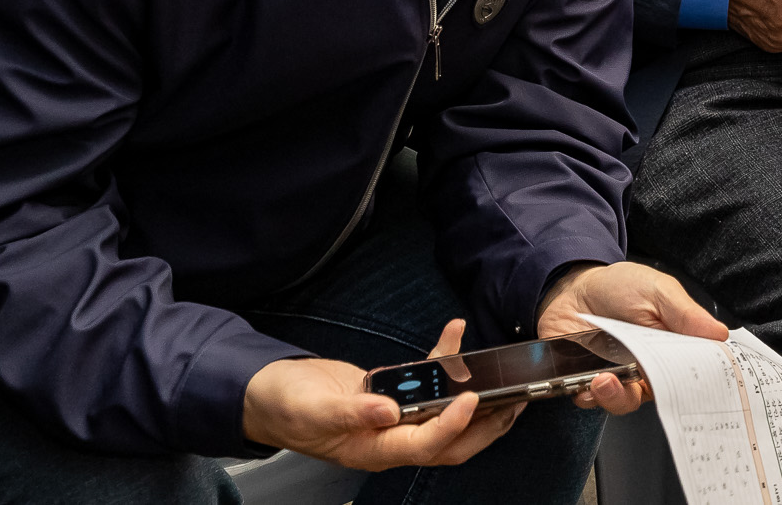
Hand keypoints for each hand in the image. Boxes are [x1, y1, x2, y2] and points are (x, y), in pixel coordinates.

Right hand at [244, 320, 521, 469]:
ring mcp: (393, 416)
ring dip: (475, 395)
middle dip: (484, 426)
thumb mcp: (311, 410)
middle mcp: (389, 438)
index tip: (471, 399)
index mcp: (372, 451)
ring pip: (445, 413)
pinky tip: (453, 332)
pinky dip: (443, 359)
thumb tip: (388, 412)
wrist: (268, 393)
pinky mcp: (392, 392)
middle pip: (449, 442)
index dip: (450, 426)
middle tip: (513, 402)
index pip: (423, 446)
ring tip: (502, 376)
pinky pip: (427, 380)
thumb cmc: (284, 407)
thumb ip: (350, 413)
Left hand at [537, 262, 725, 413]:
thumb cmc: (620, 286)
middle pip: (660, 394)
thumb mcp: (658, 290)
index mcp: (671, 346)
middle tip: (644, 380)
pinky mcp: (589, 382)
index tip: (695, 385)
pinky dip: (589, 396)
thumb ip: (685, 313)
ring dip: (616, 397)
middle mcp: (648, 367)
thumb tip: (719, 333)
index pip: (691, 371)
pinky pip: (592, 400)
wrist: (574, 287)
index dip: (696, 382)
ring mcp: (619, 377)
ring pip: (625, 402)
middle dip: (654, 394)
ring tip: (605, 381)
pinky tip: (587, 383)